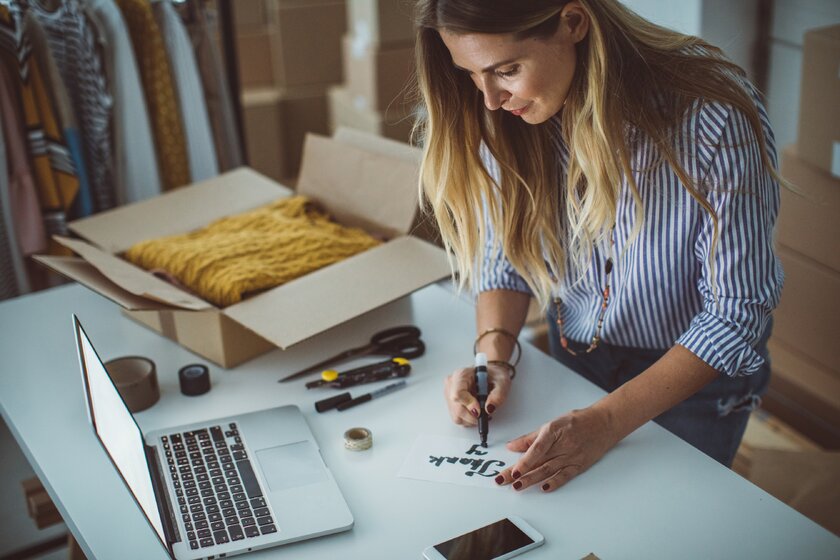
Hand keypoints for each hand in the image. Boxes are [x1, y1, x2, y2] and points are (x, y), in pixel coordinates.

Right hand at [444, 363, 511, 425]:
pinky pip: (458, 418)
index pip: (458, 393)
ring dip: (471, 419)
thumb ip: (498, 395)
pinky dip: (469, 419)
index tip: (480, 410)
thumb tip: (489, 408)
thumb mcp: (502, 382)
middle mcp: (452, 384)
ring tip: (482, 410)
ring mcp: (449, 394)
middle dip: (473, 416)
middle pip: (457, 408)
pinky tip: (476, 411)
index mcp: (462, 375)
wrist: (490, 375)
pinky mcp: (451, 404)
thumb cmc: (494, 376)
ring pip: (457, 416)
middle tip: (486, 413)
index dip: (469, 405)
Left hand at [496, 405, 616, 491]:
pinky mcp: (579, 465)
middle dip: (519, 473)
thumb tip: (512, 446)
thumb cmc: (578, 421)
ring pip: (548, 471)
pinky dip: (555, 482)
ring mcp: (571, 456)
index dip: (524, 462)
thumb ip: (531, 437)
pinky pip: (565, 475)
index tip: (513, 471)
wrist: (603, 423)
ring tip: (518, 487)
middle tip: (503, 481)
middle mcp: (562, 445)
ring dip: (532, 480)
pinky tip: (544, 488)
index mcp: (553, 431)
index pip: (536, 450)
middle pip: (538, 462)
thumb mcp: (552, 423)